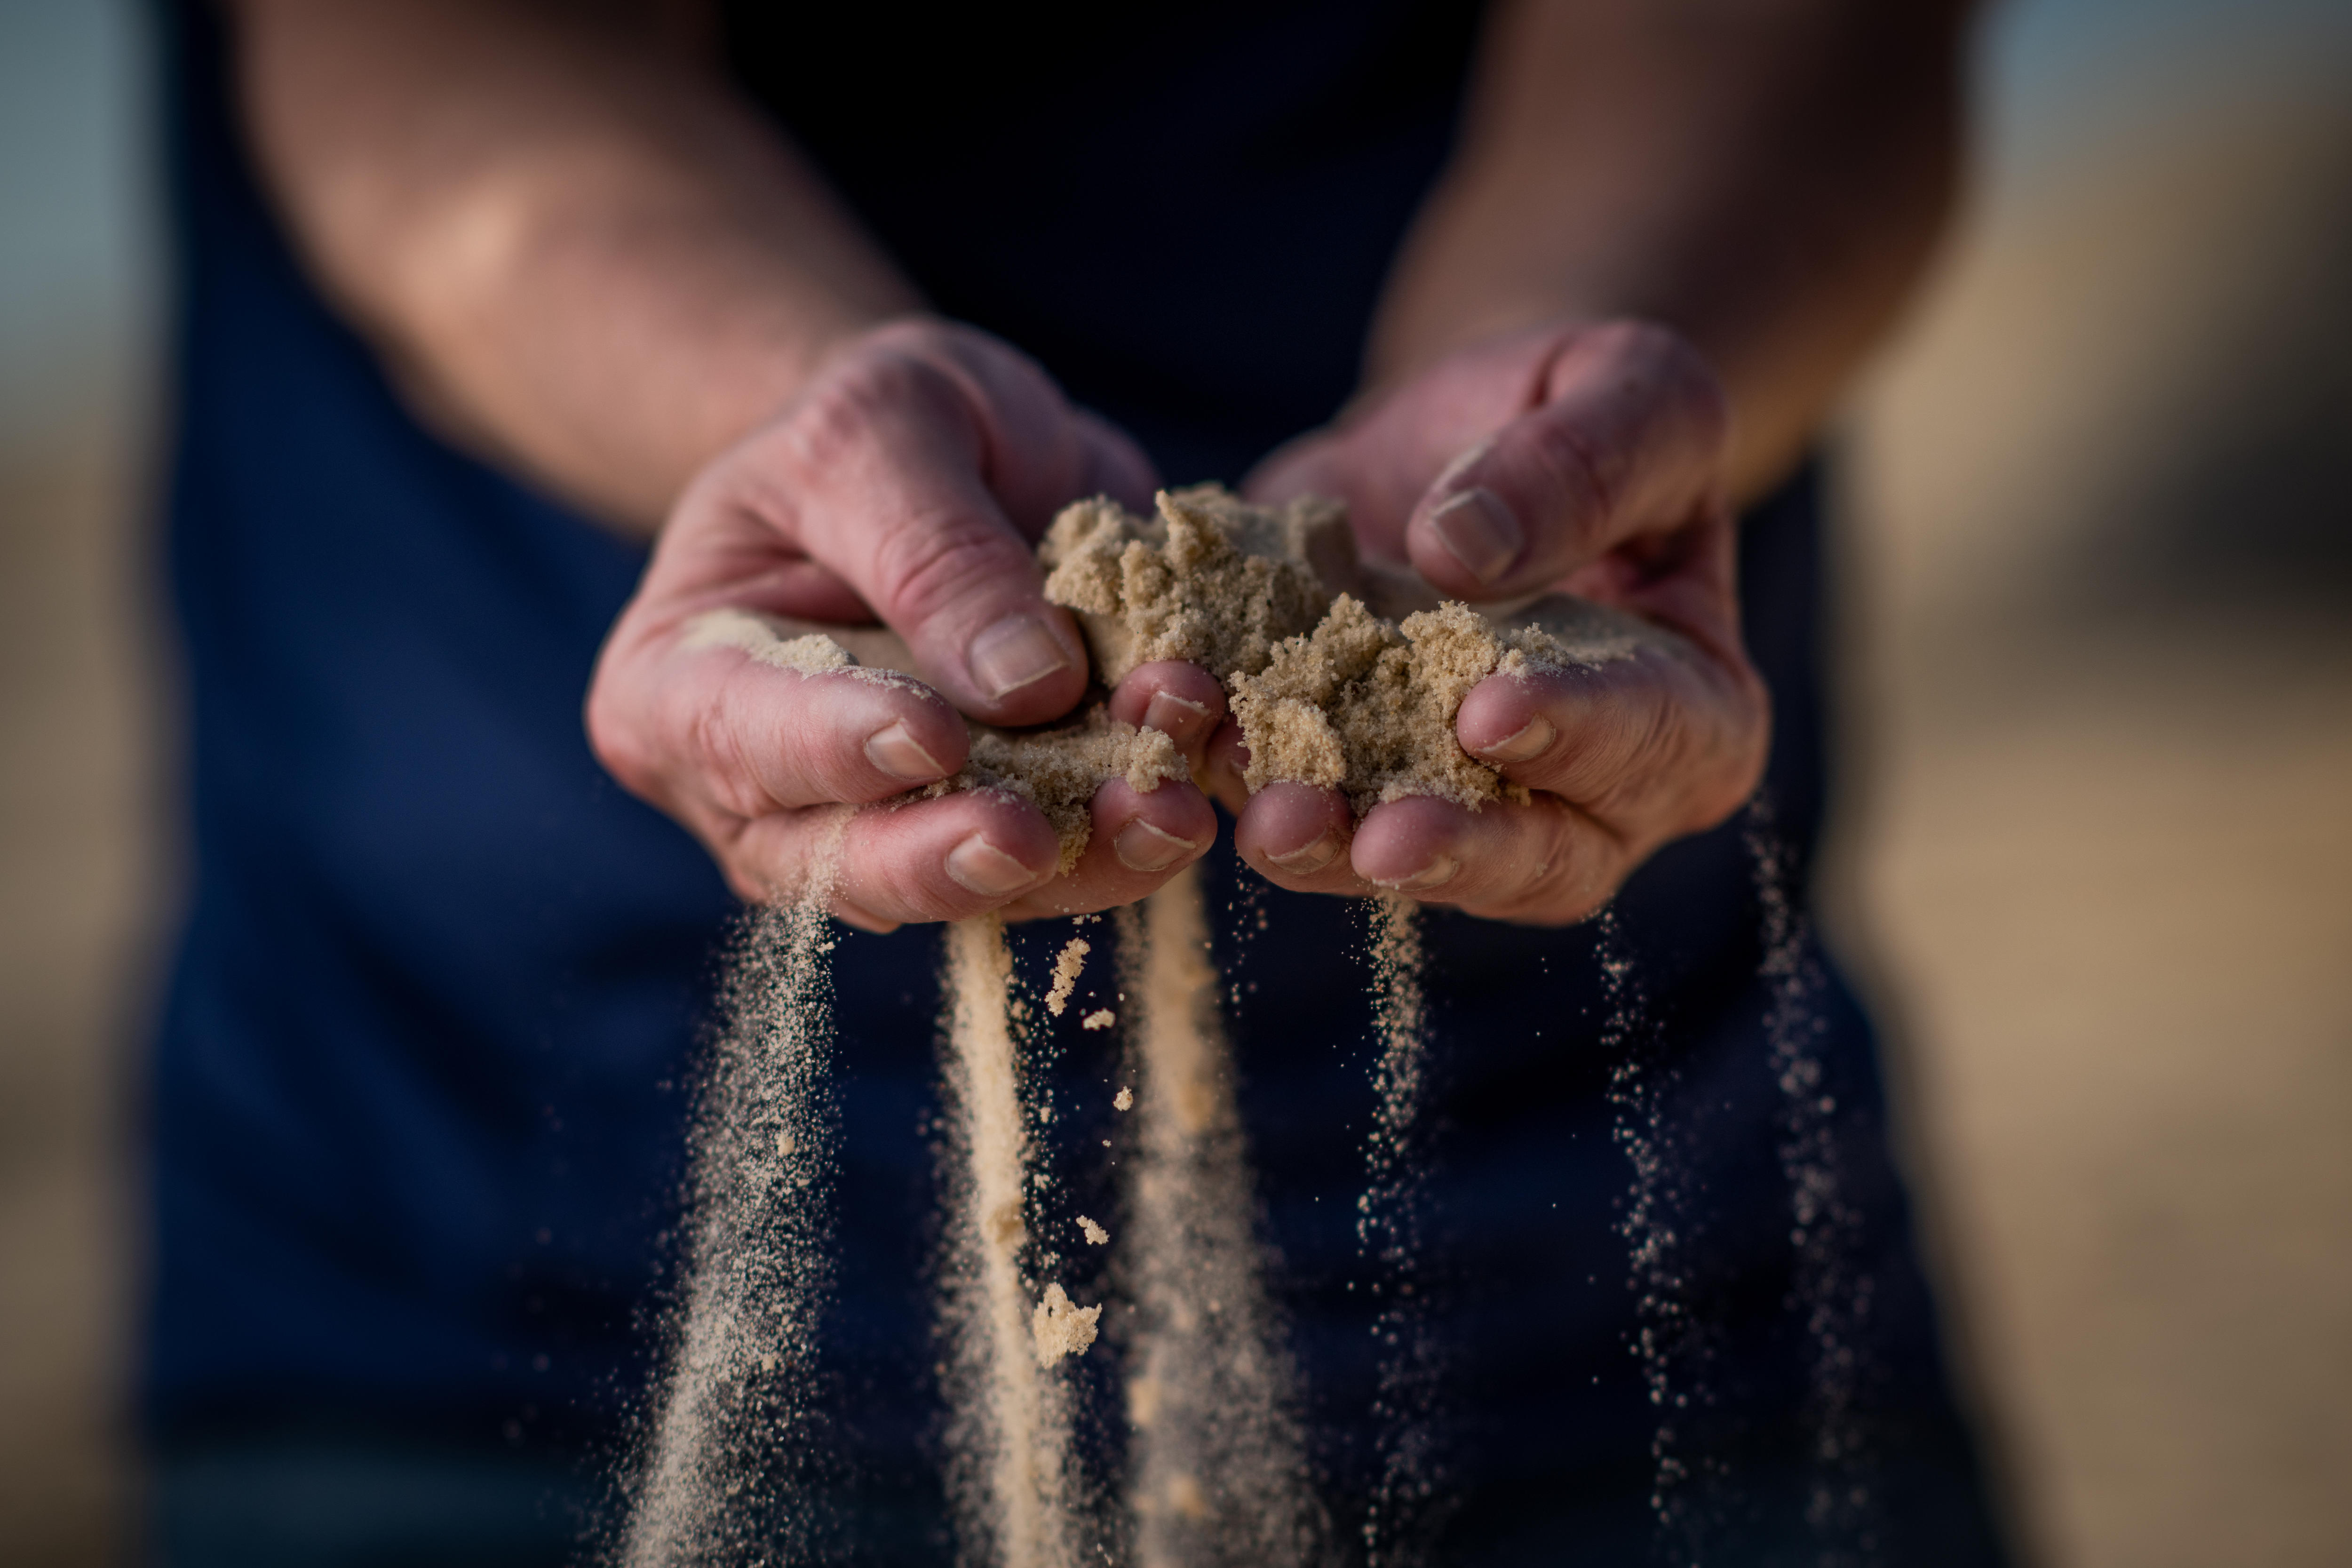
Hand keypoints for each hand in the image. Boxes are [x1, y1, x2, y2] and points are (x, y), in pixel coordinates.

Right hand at [587, 319, 1225, 931]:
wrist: (946, 452)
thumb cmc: (871, 425)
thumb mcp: (885, 423)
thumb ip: (933, 545)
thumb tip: (1026, 684)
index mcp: (681, 682)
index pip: (739, 735)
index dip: (829, 747)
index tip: (928, 736)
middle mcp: (764, 791)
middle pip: (840, 858)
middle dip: (946, 856)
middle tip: (1034, 841)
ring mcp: (883, 828)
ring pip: (966, 886)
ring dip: (1073, 864)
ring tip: (1165, 814)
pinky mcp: (993, 832)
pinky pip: (1058, 867)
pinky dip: (1126, 840)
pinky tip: (1191, 799)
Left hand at [1224, 320, 1771, 923]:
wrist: (1459, 435)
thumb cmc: (1580, 408)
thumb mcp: (1627, 385)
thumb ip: (1584, 461)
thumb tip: (1464, 550)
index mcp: (1691, 706)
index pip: (1655, 739)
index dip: (1578, 734)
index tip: (1490, 711)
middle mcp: (1584, 792)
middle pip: (1541, 857)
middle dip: (1455, 847)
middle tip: (1379, 839)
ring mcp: (1454, 799)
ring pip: (1404, 860)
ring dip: (1331, 846)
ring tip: (1266, 817)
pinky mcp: (1343, 776)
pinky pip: (1294, 800)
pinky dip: (1234, 776)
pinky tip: (1185, 737)